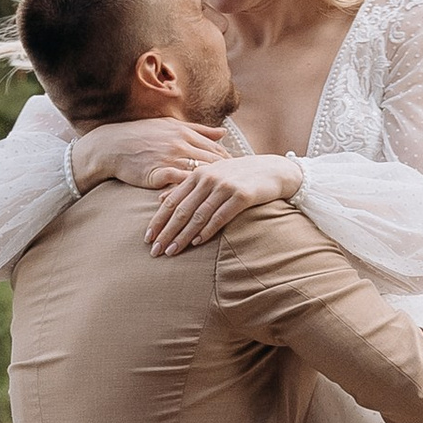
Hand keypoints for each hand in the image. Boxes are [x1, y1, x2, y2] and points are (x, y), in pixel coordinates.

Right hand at [67, 117, 227, 191]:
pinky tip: (203, 208)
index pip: (217, 150)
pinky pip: (182, 187)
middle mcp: (182, 144)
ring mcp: (171, 159)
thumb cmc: (140, 134)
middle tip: (241, 193)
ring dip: (214, 191)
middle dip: (229, 180)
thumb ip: (199, 130)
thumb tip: (223, 133)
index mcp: (186, 132)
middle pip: (215, 164)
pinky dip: (193, 198)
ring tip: (228, 203)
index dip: (231, 165)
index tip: (241, 177)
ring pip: (201, 177)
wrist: (111, 145)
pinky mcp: (160, 174)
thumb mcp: (171, 125)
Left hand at [147, 149, 302, 254]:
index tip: (148, 238)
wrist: (274, 170)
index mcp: (198, 174)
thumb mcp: (211, 176)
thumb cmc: (239, 175)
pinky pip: (220, 217)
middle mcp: (208, 178)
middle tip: (155, 251)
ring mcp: (225, 186)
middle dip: (166, 232)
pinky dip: (206, 231)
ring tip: (171, 251)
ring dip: (182, 236)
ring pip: (198, 216)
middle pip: (181, 211)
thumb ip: (187, 187)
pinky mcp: (242, 195)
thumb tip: (161, 200)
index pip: (172, 201)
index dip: (158, 220)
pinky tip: (196, 243)